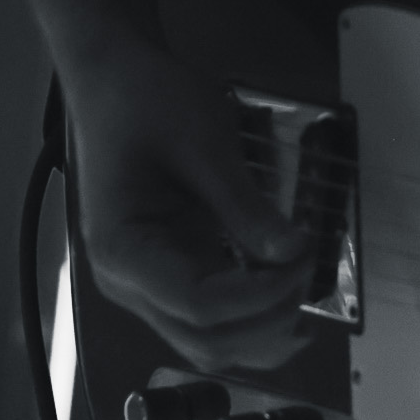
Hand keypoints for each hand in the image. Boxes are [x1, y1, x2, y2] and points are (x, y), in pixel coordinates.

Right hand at [64, 39, 316, 373]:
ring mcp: (146, 282)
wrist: (111, 76)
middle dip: (267, 319)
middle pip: (205, 340)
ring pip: (209, 343)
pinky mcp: (168, 270)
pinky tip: (285, 297)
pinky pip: (211, 317)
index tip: (302, 257)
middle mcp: (128, 281)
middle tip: (308, 268)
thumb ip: (245, 205)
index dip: (261, 295)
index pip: (199, 305)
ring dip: (262, 330)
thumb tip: (293, 252)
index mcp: (123, 250)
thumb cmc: (143, 99)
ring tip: (302, 287)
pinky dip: (251, 317)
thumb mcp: (202, 142)